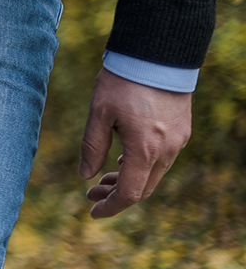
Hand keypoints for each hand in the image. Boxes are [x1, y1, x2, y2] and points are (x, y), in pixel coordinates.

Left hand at [79, 66, 192, 217]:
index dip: (111, 207)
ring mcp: (178, 141)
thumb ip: (92, 147)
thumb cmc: (124, 81)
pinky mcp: (182, 130)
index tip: (93, 212)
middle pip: (144, 188)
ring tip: (103, 179)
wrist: (158, 55)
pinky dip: (142, 166)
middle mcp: (167, 149)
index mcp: (145, 149)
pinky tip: (124, 160)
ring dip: (129, 180)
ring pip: (154, 174)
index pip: (130, 193)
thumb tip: (86, 176)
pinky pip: (162, 159)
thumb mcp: (98, 113)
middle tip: (91, 194)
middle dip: (116, 195)